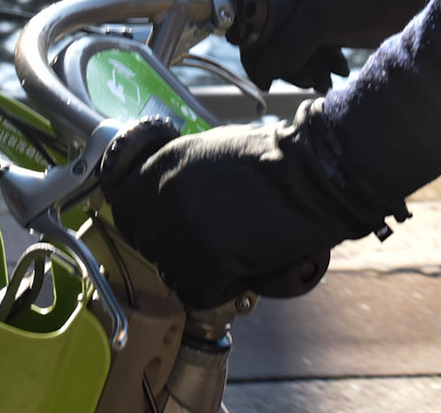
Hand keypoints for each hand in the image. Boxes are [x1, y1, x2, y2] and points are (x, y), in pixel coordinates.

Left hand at [99, 105, 402, 309]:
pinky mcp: (201, 265)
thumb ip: (182, 171)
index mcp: (164, 163)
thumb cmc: (281, 160)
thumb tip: (170, 196)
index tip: (167, 225)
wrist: (315, 175)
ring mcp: (178, 231)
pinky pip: (200, 293)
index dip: (147, 219)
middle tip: (210, 240)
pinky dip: (225, 287)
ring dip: (201, 268)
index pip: (124, 204)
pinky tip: (250, 262)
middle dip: (171, 245)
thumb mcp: (216, 148)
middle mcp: (162, 195)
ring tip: (239, 247)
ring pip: (172, 271)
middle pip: (143, 240)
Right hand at [236, 0, 440, 92]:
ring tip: (324, 82)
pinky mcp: (331, 29)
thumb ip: (289, 45)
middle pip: (273, 44)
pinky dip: (324, 68)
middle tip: (306, 80)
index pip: (252, 25)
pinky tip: (338, 72)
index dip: (257, 54)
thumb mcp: (318, 15)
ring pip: (295, 53)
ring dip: (307, 71)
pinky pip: (316, 56)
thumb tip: (264, 75)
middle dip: (288, 66)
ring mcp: (311, 15)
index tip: (266, 78)